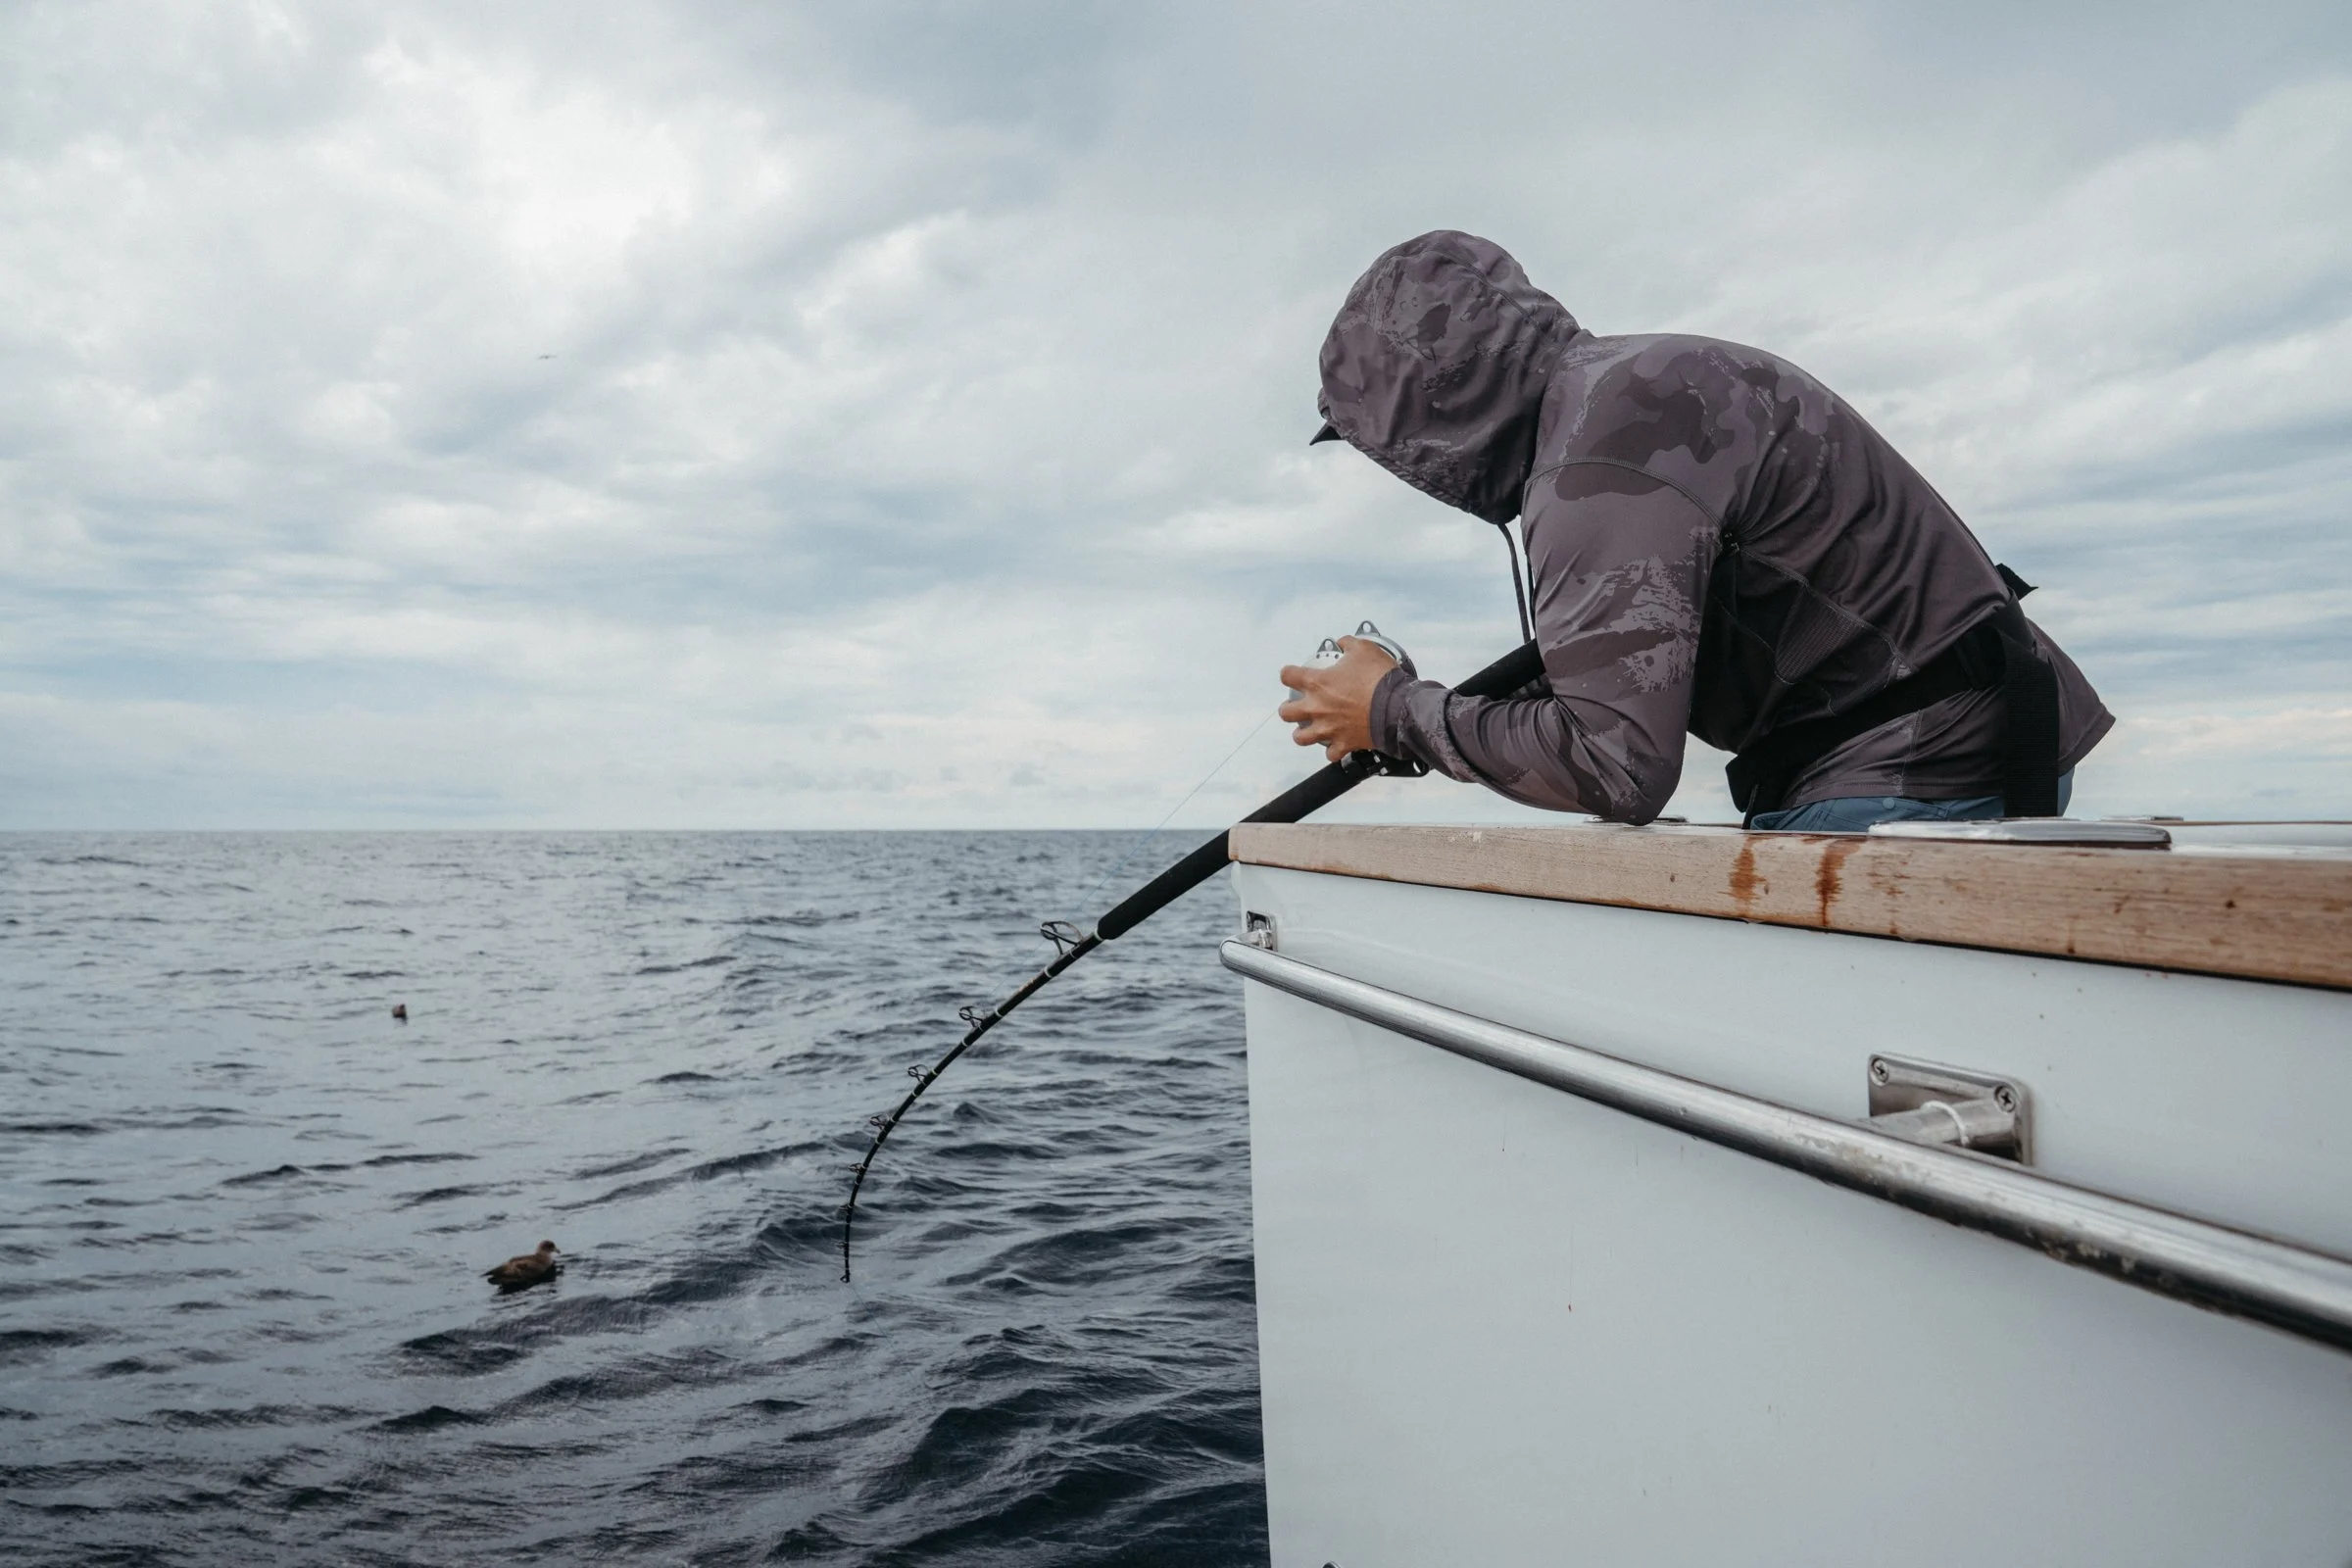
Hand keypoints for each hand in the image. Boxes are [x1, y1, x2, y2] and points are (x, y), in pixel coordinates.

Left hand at [1277, 636, 1398, 762]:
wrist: (1397, 707)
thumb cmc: (1380, 679)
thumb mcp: (1364, 649)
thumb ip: (1349, 644)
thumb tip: (1344, 643)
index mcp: (1317, 683)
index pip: (1288, 676)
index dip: (1288, 674)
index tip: (1291, 674)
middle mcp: (1317, 708)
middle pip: (1286, 713)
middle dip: (1288, 709)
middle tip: (1294, 706)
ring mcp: (1329, 728)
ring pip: (1301, 738)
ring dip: (1302, 733)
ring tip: (1308, 729)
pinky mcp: (1344, 744)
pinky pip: (1331, 754)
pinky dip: (1332, 750)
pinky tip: (1335, 745)